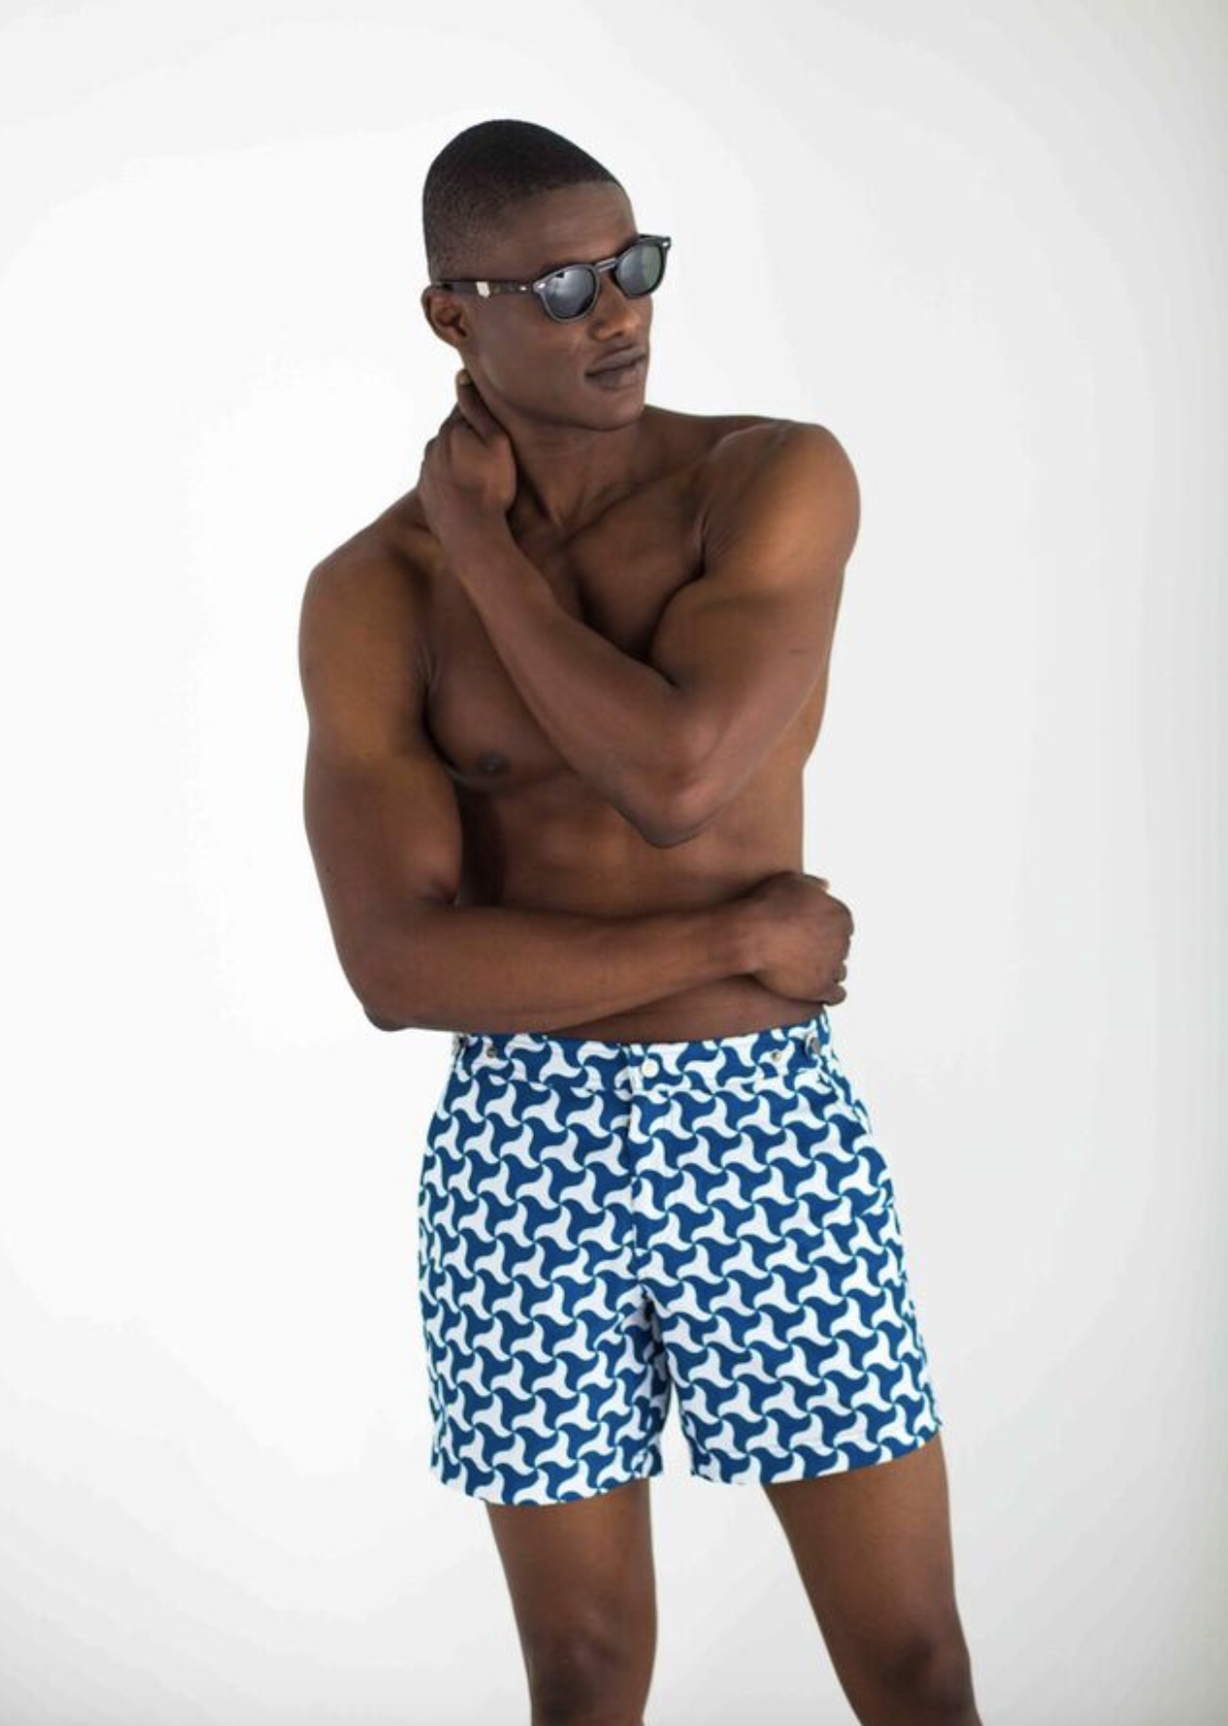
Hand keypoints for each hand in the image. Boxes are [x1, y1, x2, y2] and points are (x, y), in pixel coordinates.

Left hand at [417, 369, 517, 542]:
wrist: (471, 538)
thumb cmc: (491, 490)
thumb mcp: (496, 444)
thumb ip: (478, 410)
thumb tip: (461, 376)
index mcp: (450, 431)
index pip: (466, 412)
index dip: (482, 415)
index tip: (495, 419)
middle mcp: (433, 449)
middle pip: (455, 435)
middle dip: (471, 438)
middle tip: (493, 451)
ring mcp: (427, 474)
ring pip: (447, 458)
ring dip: (461, 461)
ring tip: (483, 475)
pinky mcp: (427, 496)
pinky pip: (442, 481)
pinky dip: (454, 482)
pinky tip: (469, 492)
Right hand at [741, 870, 853, 1004]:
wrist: (750, 934)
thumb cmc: (766, 906)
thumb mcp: (791, 881)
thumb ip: (813, 884)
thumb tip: (827, 886)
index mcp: (841, 915)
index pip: (842, 928)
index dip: (825, 933)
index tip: (809, 937)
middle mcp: (843, 940)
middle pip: (840, 950)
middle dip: (825, 953)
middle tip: (802, 956)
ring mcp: (833, 964)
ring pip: (839, 972)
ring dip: (826, 974)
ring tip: (805, 975)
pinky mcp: (821, 987)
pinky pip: (836, 995)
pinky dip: (828, 995)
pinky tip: (814, 993)